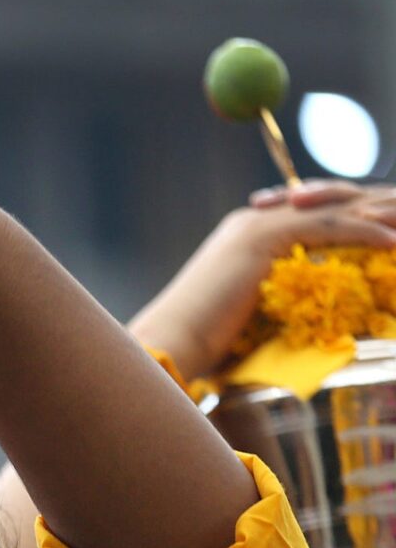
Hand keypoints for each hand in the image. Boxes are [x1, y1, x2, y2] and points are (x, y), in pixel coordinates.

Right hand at [129, 186, 395, 378]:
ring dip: (378, 218)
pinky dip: (366, 233)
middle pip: (328, 204)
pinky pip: (329, 227)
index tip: (387, 234)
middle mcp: (254, 221)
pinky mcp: (265, 238)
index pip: (313, 216)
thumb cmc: (202, 343)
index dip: (353, 221)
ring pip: (334, 210)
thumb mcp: (250, 313)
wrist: (173, 340)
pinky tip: (393, 242)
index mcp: (247, 233)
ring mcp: (258, 225)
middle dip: (373, 211)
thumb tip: (306, 315)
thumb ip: (278, 299)